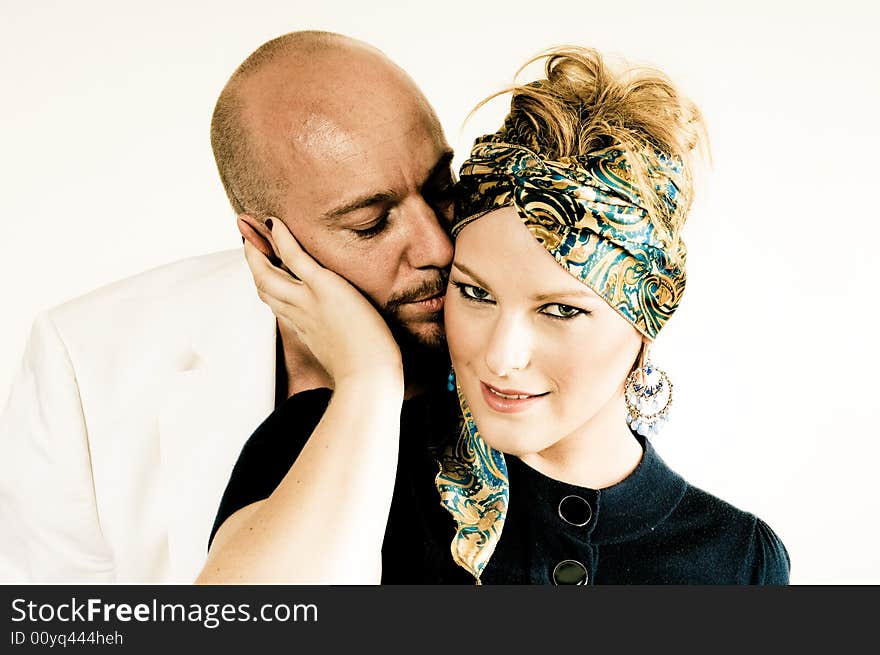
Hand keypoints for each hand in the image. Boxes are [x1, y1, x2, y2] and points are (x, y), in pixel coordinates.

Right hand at [242, 217, 402, 386]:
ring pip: (268, 274)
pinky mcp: (323, 289)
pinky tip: (276, 224)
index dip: (269, 289)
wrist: (368, 379)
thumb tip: (346, 349)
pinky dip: (283, 239)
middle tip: (247, 244)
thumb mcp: (346, 359)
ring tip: (251, 230)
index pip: (279, 305)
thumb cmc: (366, 376)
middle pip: (265, 288)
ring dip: (257, 250)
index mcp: (305, 331)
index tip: (265, 275)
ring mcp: (308, 301)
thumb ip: (341, 347)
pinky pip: (295, 258)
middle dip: (253, 265)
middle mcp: (300, 316)